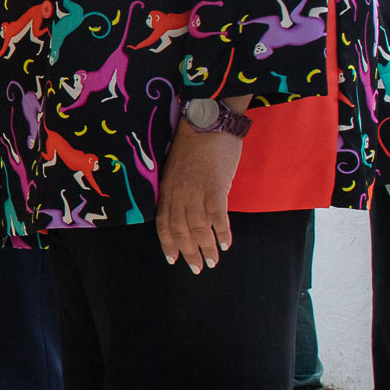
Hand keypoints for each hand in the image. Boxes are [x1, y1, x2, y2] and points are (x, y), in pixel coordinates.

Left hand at [156, 123, 244, 273]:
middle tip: (198, 268)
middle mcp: (178, 192)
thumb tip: (186, 210)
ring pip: (198, 226)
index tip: (173, 260)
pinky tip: (226, 243)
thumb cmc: (194, 143)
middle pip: (180, 229)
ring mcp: (196, 189)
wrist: (207, 120)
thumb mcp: (177, 168)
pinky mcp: (215, 185)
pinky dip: (221, 231)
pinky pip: (217, 214)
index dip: (168, 243)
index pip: (163, 222)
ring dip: (205, 247)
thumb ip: (179, 189)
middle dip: (188, 252)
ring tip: (213, 261)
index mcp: (167, 189)